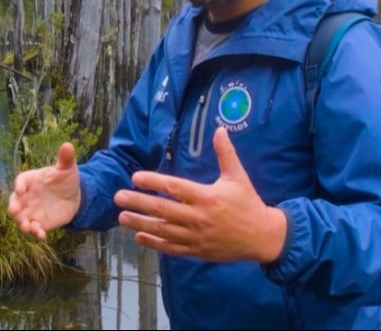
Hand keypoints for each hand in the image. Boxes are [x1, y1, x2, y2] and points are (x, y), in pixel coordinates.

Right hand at [8, 142, 81, 239]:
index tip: (21, 190)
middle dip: (13, 207)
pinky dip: (36, 232)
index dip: (19, 185)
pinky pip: (34, 229)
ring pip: (21, 218)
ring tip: (26, 227)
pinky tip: (42, 235)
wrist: (73, 197)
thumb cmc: (65, 179)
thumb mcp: (67, 168)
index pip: (21, 181)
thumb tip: (68, 145)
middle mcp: (27, 196)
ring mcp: (31, 210)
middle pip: (14, 202)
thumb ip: (65, 159)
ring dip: (21, 223)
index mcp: (30, 180)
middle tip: (14, 211)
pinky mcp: (39, 222)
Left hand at [113, 127, 286, 262]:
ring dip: (140, 224)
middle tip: (118, 197)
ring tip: (121, 217)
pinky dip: (154, 243)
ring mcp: (196, 236)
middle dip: (138, 203)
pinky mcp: (196, 251)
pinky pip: (171, 248)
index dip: (153, 182)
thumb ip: (226, 153)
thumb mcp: (238, 176)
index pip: (174, 187)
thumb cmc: (248, 203)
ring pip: (162, 230)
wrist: (262, 237)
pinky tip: (139, 237)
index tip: (135, 176)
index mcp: (206, 197)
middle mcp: (198, 217)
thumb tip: (220, 129)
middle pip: (162, 210)